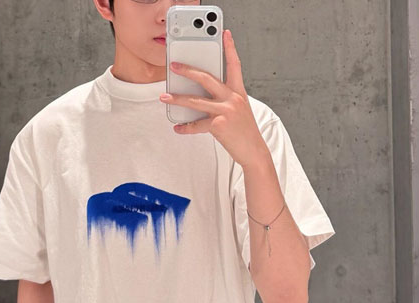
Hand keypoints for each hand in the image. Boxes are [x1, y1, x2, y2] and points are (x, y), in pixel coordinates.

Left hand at [159, 29, 268, 168]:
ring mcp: (225, 111)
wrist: (254, 151)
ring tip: (164, 97)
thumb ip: (223, 100)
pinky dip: (186, 127)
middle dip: (188, 71)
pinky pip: (197, 124)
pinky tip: (178, 127)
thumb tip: (198, 96)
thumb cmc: (244, 131)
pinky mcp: (219, 125)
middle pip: (207, 78)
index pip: (234, 65)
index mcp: (238, 92)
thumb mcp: (238, 110)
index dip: (230, 48)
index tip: (225, 34)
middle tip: (174, 66)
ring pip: (196, 101)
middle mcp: (232, 98)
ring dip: (177, 99)